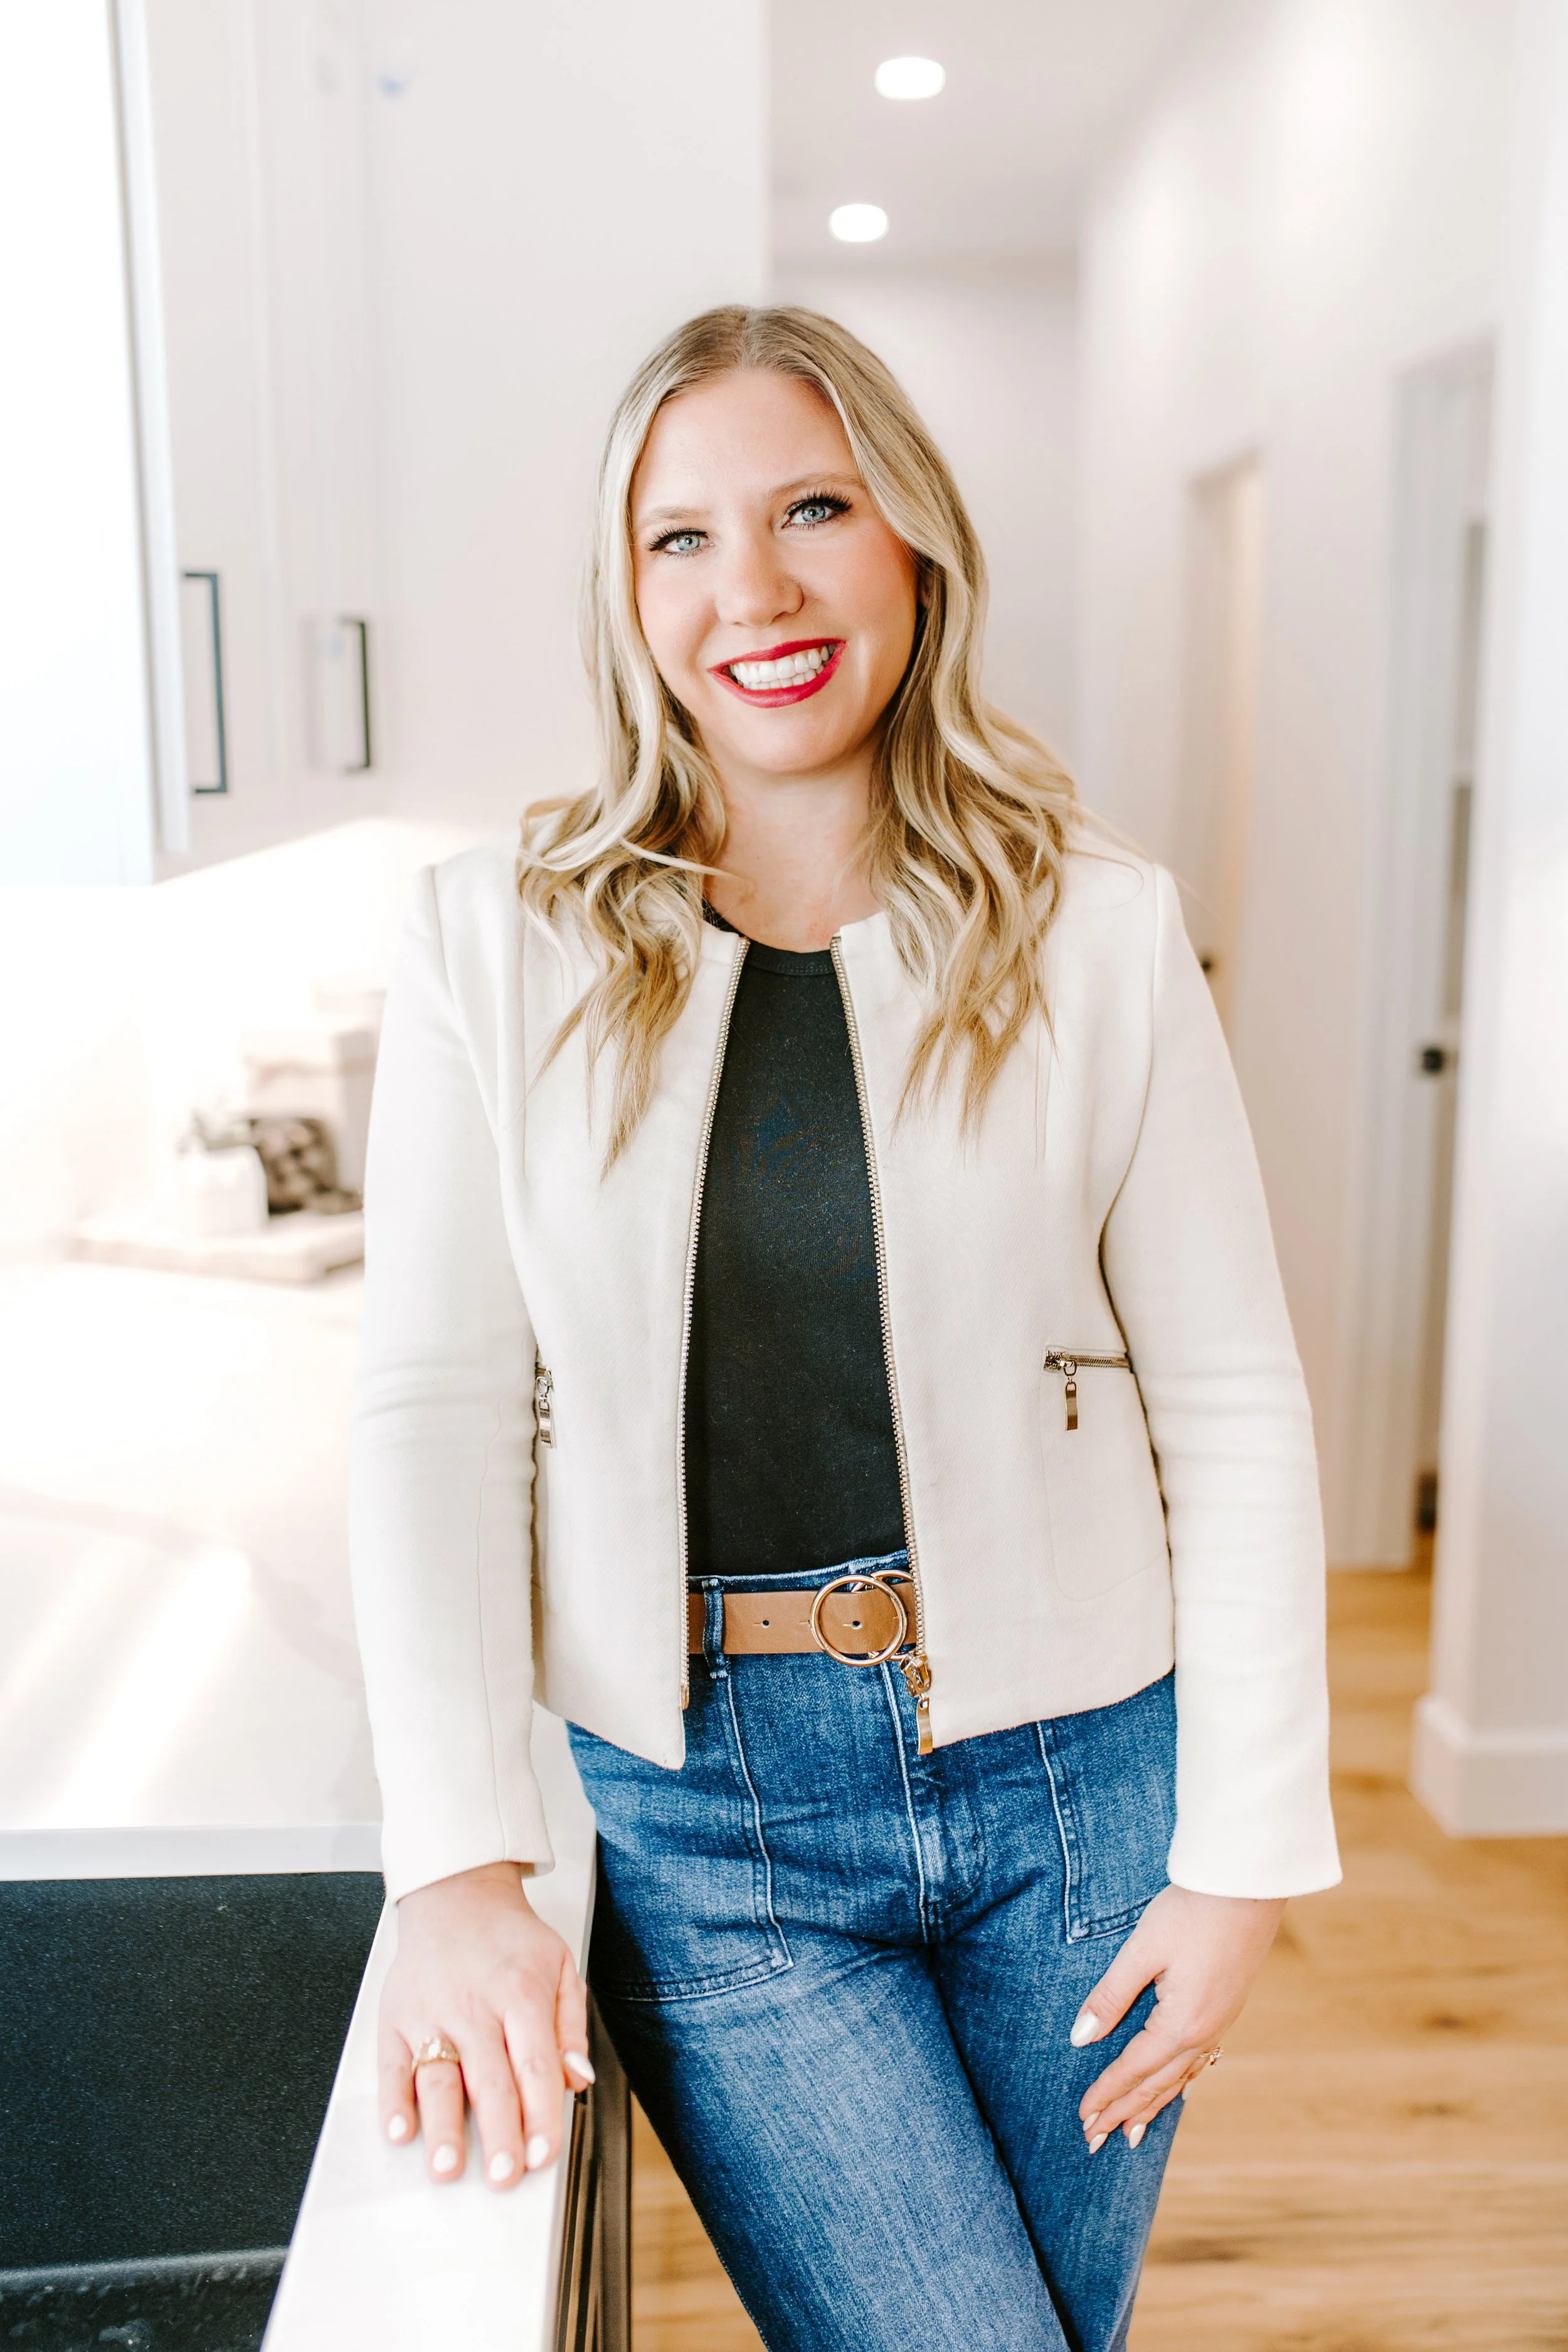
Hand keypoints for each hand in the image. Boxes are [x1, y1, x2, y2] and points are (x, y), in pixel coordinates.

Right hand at [378, 1861, 592, 2187]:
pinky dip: (394, 2100)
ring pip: (439, 2078)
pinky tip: (400, 2129)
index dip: (541, 2115)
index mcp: (521, 1994)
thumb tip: (580, 2078)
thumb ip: (571, 2026)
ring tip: (447, 2167)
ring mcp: (432, 2013)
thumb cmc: (510, 1939)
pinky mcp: (397, 2018)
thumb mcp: (560, 1966)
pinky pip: (393, 2065)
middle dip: (498, 2134)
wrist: (455, 1894)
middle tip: (503, 2176)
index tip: (543, 2155)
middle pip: (490, 2080)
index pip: (536, 2066)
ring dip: (442, 2127)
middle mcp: (475, 2007)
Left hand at [1070, 1883, 1284, 2149]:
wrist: (1249, 1884)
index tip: (1082, 2118)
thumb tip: (1080, 2039)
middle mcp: (1205, 2032)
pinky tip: (1176, 2089)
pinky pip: (1199, 2060)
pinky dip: (1180, 2082)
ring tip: (1132, 2133)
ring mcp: (1220, 2022)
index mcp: (1181, 2024)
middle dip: (1124, 2112)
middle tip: (1095, 2141)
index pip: (1133, 2070)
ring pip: (1180, 2077)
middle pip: (1156, 2084)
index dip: (1105, 2094)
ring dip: (1152, 2105)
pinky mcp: (1227, 2008)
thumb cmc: (1192, 1911)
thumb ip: (1110, 1996)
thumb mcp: (1142, 1950)